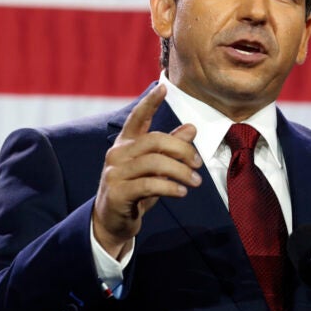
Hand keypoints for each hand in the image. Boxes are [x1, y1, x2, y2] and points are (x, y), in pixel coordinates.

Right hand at [92, 85, 202, 257]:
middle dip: (182, 150)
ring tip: (195, 182)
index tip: (163, 88)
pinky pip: (149, 184)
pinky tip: (182, 192)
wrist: (112, 222)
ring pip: (155, 163)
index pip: (138, 117)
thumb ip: (171, 148)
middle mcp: (117, 154)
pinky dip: (170, 187)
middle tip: (198, 164)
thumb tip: (192, 127)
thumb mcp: (155, 168)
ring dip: (181, 172)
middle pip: (155, 140)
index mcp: (126, 143)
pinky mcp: (117, 192)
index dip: (150, 102)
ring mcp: (115, 173)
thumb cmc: (136, 190)